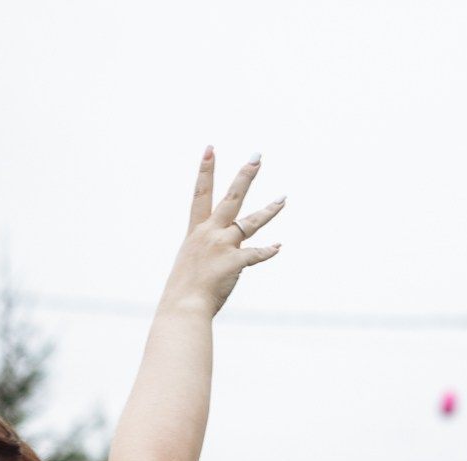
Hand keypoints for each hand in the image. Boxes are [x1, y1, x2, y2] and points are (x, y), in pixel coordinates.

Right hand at [164, 147, 284, 315]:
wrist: (183, 306)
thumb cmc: (184, 291)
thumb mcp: (190, 263)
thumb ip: (203, 253)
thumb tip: (213, 256)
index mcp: (196, 231)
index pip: (200, 194)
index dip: (205, 170)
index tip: (211, 149)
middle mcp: (209, 233)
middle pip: (230, 198)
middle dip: (244, 175)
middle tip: (257, 156)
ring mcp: (222, 246)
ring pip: (250, 222)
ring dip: (268, 210)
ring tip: (283, 198)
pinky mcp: (234, 262)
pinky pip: (256, 254)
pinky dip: (267, 251)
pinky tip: (278, 247)